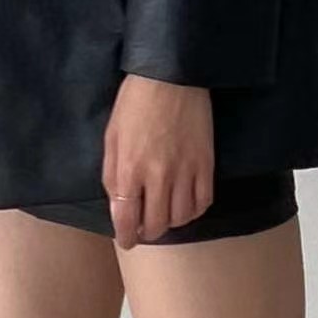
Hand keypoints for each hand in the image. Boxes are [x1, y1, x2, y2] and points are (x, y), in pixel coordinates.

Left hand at [102, 74, 214, 248]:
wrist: (172, 77)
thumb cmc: (136, 103)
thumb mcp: (112, 137)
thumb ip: (112, 175)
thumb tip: (118, 206)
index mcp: (129, 168)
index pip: (127, 219)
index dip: (126, 236)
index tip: (126, 240)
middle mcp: (158, 176)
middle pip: (156, 224)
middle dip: (148, 233)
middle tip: (145, 229)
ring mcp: (185, 172)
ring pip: (181, 218)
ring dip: (171, 223)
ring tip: (165, 215)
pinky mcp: (205, 165)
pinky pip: (203, 202)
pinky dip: (194, 211)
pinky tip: (185, 205)